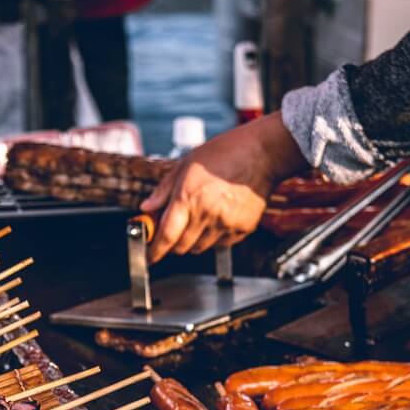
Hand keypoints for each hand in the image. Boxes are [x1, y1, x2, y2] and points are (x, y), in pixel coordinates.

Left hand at [140, 111, 307, 262]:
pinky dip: (214, 237)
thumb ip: (164, 190)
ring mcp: (226, 224)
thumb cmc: (225, 153)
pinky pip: (221, 244)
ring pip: (200, 248)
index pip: (166, 236)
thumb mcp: (185, 164)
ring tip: (200, 217)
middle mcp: (206, 214)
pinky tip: (218, 217)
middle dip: (173, 243)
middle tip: (174, 231)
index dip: (154, 251)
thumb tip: (147, 208)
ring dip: (193, 240)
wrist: (262, 154)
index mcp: (188, 198)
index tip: (150, 256)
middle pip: (181, 247)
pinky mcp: (243, 229)